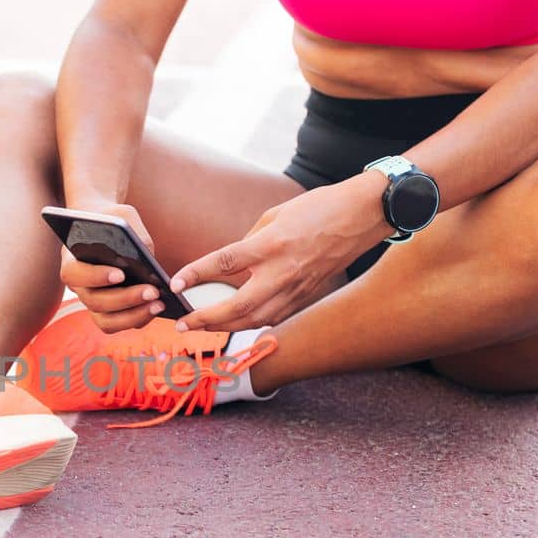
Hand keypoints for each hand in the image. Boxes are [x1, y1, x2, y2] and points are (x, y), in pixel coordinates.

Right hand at [59, 200, 163, 333]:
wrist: (108, 228)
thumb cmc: (113, 218)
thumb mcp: (122, 215)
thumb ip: (131, 231)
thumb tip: (146, 257)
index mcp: (71, 260)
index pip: (74, 274)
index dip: (95, 277)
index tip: (120, 274)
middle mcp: (78, 286)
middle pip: (94, 302)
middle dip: (124, 299)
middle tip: (152, 291)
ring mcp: (92, 302)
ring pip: (106, 321)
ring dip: (133, 316)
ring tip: (159, 303)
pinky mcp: (108, 312)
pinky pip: (119, 324)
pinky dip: (138, 319)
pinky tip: (158, 307)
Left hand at [169, 177, 389, 332]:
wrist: (361, 217)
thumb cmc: (318, 209)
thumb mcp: (274, 216)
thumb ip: (249, 242)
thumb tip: (231, 265)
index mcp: (270, 244)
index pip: (224, 263)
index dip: (196, 275)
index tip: (176, 284)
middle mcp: (282, 271)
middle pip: (237, 307)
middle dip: (206, 319)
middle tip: (183, 324)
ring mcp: (296, 288)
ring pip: (254, 320)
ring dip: (225, 328)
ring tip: (202, 327)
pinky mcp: (305, 296)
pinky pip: (273, 317)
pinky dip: (250, 324)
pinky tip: (235, 323)